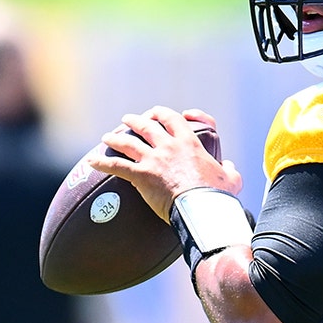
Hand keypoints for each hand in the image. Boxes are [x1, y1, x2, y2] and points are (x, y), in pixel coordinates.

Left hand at [88, 106, 242, 221]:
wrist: (202, 208)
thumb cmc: (217, 195)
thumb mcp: (231, 178)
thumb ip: (229, 169)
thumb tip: (230, 166)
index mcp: (189, 142)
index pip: (174, 119)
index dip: (165, 114)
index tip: (159, 113)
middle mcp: (169, 145)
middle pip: (147, 125)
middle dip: (135, 120)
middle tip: (128, 119)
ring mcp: (153, 159)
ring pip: (128, 141)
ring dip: (116, 136)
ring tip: (107, 136)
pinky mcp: (141, 175)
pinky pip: (116, 165)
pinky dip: (102, 162)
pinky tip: (91, 161)